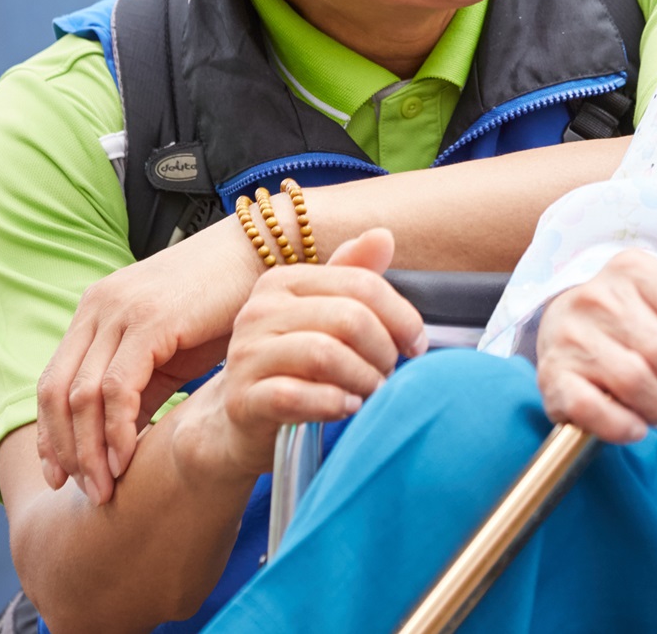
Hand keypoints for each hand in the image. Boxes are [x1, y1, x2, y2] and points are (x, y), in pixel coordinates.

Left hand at [36, 215, 263, 499]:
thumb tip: (120, 439)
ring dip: (88, 451)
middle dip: (64, 450)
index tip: (62, 476)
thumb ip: (142, 386)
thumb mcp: (173, 349)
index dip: (51, 434)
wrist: (265, 250)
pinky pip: (117, 388)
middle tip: (84, 491)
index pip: (53, 381)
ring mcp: (120, 311)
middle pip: (55, 392)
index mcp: (96, 310)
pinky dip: (117, 430)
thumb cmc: (226, 302)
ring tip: (104, 488)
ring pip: (80, 396)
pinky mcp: (149, 321)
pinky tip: (127, 458)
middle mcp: (98, 307)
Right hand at [167, 228, 427, 491]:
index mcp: (284, 282)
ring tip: (372, 393)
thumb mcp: (324, 315)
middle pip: (349, 318)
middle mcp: (260, 311)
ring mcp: (246, 355)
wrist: (241, 420)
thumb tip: (383, 236)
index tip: (415, 345)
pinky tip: (347, 408)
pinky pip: (294, 397)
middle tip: (389, 374)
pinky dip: (332, 403)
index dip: (401, 316)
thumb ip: (354, 276)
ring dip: (363, 379)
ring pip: (324, 355)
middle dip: (383, 350)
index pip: (360, 284)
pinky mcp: (242, 400)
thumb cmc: (293, 364)